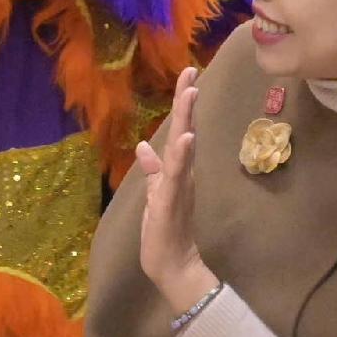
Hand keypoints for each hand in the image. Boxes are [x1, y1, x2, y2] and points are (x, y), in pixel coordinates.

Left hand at [134, 70, 211, 306]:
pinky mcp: (172, 199)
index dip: (182, 105)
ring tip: (191, 92)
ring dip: (186, 119)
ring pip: (183, 146)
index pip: (179, 132)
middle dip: (186, 101)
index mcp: (176, 171)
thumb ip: (152, 170)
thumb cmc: (163, 233)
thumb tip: (144, 145)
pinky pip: (176, 174)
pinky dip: (181, 154)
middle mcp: (182, 173)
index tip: (188, 77)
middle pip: (184, 130)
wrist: (172, 265)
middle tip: (192, 71)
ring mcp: (178, 185)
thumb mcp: (154, 195)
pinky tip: (186, 136)